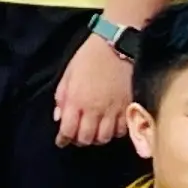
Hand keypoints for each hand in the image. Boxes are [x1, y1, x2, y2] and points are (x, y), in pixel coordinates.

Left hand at [53, 24, 136, 146]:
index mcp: (76, 101)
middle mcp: (94, 110)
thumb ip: (62, 97)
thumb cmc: (88, 57)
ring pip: (104, 138)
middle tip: (78, 136)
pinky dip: (115, 132)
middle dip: (79, 140)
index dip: (63, 139)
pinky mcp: (128, 107)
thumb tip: (59, 117)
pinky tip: (111, 126)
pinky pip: (122, 130)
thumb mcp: (68, 75)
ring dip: (97, 138)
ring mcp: (113, 110)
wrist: (115, 45)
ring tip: (94, 132)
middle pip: (86, 139)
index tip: (61, 141)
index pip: (67, 131)